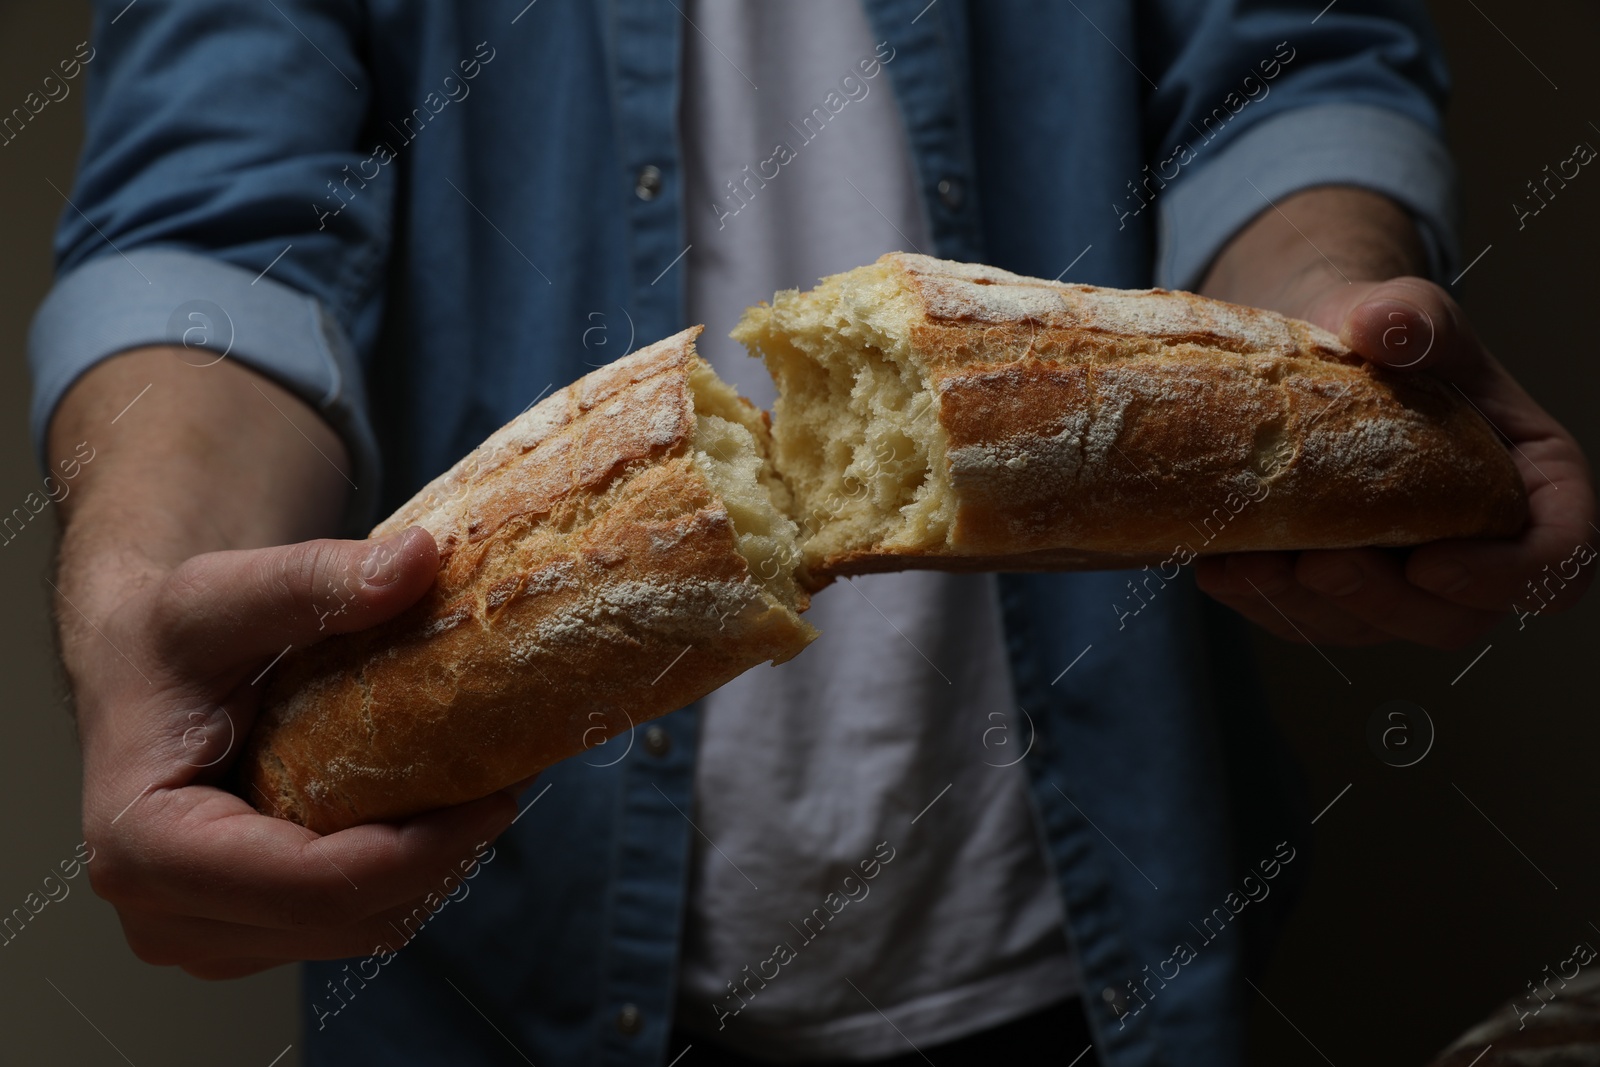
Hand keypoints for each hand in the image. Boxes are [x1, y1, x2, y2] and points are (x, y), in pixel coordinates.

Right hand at [69, 525, 519, 978]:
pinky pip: (346, 925)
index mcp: (141, 847)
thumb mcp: (224, 592)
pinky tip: (438, 813)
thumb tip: (418, 558)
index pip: (309, 885)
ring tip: (481, 793)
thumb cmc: (167, 636)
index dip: (418, 853)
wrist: (140, 671)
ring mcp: (203, 938)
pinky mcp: (242, 935)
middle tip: (506, 785)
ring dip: (430, 873)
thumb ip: (313, 579)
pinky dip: (404, 878)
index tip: (498, 798)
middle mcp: (162, 915)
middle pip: (341, 919)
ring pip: (354, 933)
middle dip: (439, 860)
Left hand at [1195, 276, 1595, 647]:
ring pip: (1371, 627)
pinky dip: (1261, 599)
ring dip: (1307, 607)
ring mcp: (1406, 577)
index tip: (1430, 564)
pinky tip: (1217, 566)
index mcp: (1532, 483)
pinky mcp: (1339, 588)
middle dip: (1382, 603)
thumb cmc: (1384, 335)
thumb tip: (1383, 324)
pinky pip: (1308, 617)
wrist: (1316, 348)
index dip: (1506, 579)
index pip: (1560, 558)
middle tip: (1319, 564)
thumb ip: (1414, 317)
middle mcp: (1478, 545)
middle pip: (1456, 618)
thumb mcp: (1407, 312)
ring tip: (1249, 565)